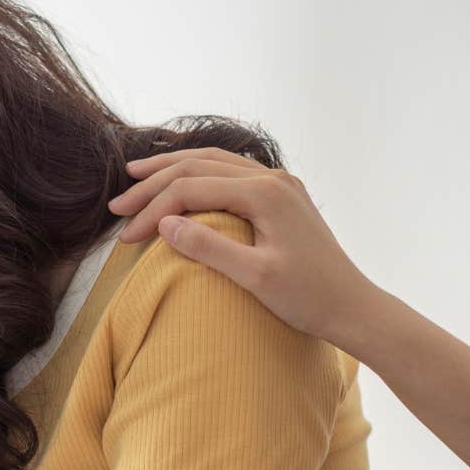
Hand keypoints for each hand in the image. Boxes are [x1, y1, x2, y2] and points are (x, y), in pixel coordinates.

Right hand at [108, 147, 380, 347]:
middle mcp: (273, 178)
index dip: (153, 210)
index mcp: (265, 193)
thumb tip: (164, 222)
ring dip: (173, 170)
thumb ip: (209, 247)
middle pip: (199, 166)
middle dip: (154, 183)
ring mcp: (280, 184)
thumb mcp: (254, 277)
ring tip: (137, 176)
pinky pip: (231, 173)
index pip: (192, 188)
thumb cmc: (308, 298)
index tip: (125, 238)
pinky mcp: (283, 196)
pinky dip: (199, 175)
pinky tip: (183, 182)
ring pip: (215, 163)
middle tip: (116, 204)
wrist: (352, 306)